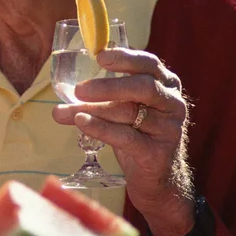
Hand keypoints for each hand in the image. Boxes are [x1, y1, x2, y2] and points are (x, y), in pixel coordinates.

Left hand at [51, 47, 195, 235]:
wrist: (157, 178)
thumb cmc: (137, 134)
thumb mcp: (126, 108)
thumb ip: (104, 95)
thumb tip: (62, 93)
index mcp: (165, 85)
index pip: (149, 64)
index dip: (126, 57)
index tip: (100, 56)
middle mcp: (172, 104)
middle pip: (143, 87)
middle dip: (108, 86)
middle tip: (78, 89)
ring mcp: (168, 129)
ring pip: (129, 113)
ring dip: (92, 110)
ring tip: (63, 112)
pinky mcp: (158, 153)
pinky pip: (127, 138)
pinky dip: (101, 129)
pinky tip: (80, 123)